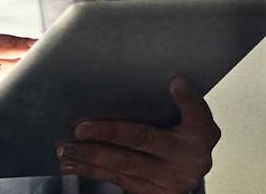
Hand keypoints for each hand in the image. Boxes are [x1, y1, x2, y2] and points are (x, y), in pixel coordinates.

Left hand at [56, 77, 221, 193]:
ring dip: (90, 156)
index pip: (195, 115)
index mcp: (198, 136)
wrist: (190, 173)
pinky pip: (115, 179)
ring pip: (123, 165)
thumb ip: (186, 105)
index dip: (187, 101)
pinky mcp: (149, 192)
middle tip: (80, 129)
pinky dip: (90, 171)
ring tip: (66, 149)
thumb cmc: (187, 140)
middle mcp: (184, 160)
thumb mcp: (195, 121)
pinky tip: (72, 164)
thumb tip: (174, 82)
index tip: (175, 84)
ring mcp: (166, 179)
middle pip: (143, 141)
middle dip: (108, 135)